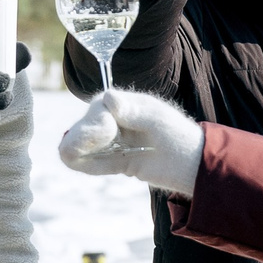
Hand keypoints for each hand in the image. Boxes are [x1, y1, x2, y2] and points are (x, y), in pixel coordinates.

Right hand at [58, 88, 201, 198]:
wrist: (192, 163)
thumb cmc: (177, 135)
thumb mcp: (156, 120)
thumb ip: (131, 111)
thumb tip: (108, 98)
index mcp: (125, 104)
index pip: (99, 108)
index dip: (96, 122)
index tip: (107, 133)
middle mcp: (116, 120)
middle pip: (87, 126)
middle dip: (81, 138)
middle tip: (75, 151)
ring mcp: (115, 142)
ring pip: (85, 145)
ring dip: (76, 150)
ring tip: (71, 157)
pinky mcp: (118, 161)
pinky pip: (94, 163)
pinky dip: (85, 164)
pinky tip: (77, 162)